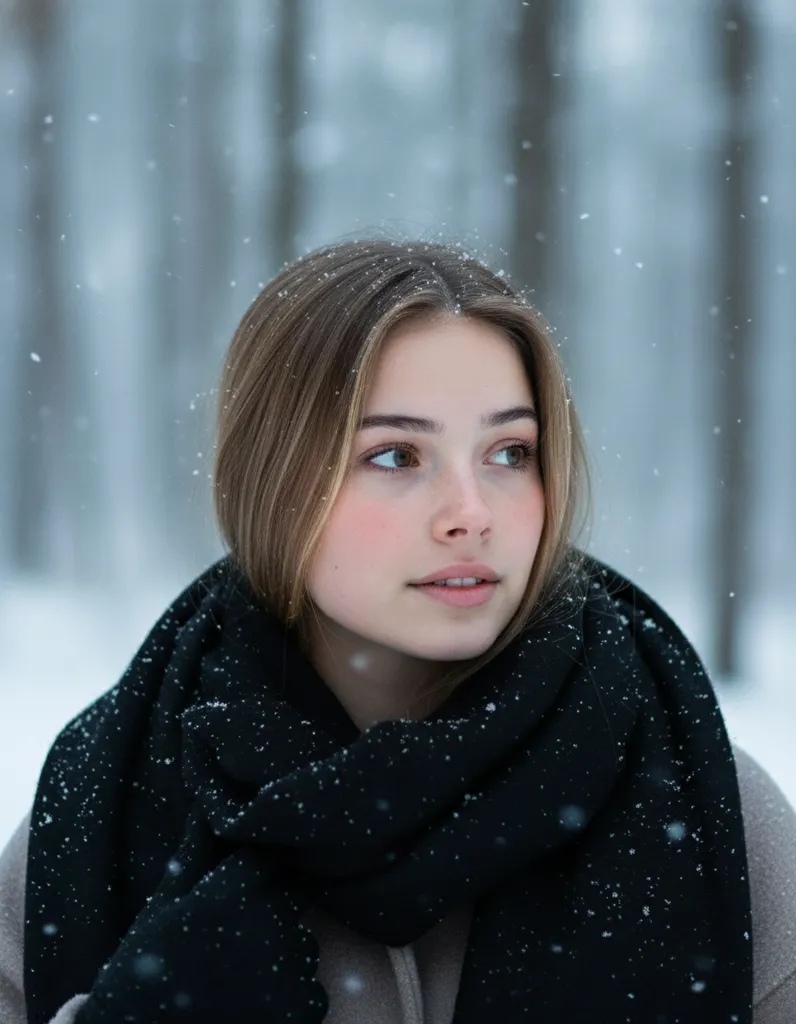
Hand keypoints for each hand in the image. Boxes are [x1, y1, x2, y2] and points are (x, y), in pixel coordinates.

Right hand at [74, 848, 326, 1021]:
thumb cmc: (148, 967)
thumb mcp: (165, 904)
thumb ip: (196, 851)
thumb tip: (207, 803)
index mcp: (235, 888)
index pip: (273, 858)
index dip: (258, 876)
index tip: (239, 897)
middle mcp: (269, 919)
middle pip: (291, 900)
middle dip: (271, 913)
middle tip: (232, 945)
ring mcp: (290, 965)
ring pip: (304, 946)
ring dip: (283, 957)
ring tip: (238, 979)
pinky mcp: (303, 1008)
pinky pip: (313, 992)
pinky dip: (291, 1000)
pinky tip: (253, 1008)